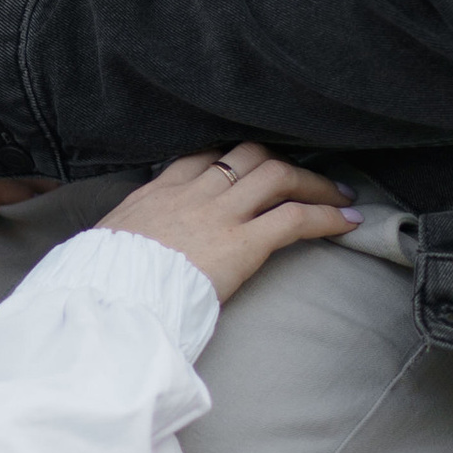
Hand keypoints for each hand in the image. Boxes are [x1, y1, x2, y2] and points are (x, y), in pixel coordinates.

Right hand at [99, 145, 357, 302]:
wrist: (111, 297)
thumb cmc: (103, 280)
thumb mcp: (107, 242)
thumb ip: (126, 234)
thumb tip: (121, 246)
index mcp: (158, 192)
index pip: (202, 156)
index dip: (233, 157)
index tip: (252, 165)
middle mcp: (193, 192)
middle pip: (248, 155)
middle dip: (282, 160)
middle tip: (306, 176)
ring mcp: (220, 214)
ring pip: (278, 176)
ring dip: (315, 183)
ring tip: (341, 194)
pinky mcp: (243, 244)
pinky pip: (295, 219)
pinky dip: (327, 216)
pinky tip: (349, 222)